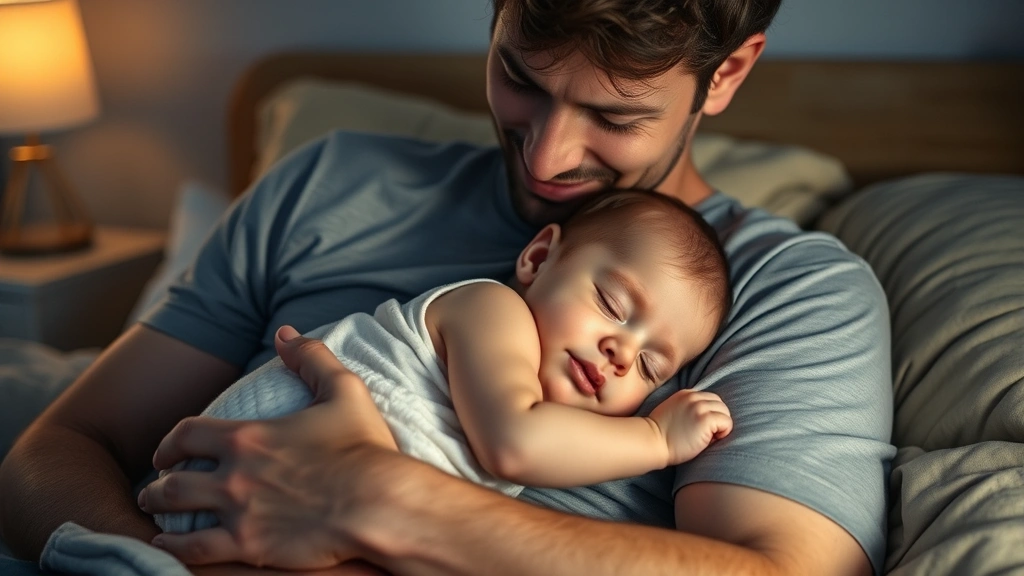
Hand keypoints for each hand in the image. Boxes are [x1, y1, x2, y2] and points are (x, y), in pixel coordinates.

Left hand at [138, 326, 397, 568]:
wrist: (380, 503)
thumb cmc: (365, 449)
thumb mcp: (344, 391)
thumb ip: (312, 358)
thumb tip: (285, 333)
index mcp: (249, 436)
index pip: (187, 433)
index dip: (170, 442)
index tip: (166, 452)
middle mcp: (234, 473)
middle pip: (173, 477)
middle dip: (158, 483)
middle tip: (156, 488)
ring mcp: (238, 512)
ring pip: (176, 512)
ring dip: (159, 512)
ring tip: (158, 516)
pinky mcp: (249, 546)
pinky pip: (194, 550)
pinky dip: (173, 549)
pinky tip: (169, 547)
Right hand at [648, 389, 731, 464]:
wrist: (652, 442)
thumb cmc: (660, 433)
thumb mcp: (672, 411)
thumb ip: (686, 407)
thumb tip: (704, 415)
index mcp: (686, 394)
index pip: (710, 399)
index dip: (709, 414)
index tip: (700, 427)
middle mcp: (694, 397)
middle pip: (720, 404)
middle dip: (717, 419)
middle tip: (705, 435)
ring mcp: (700, 407)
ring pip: (725, 412)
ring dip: (720, 426)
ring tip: (707, 438)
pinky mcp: (705, 419)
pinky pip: (727, 423)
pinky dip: (723, 433)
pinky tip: (709, 441)